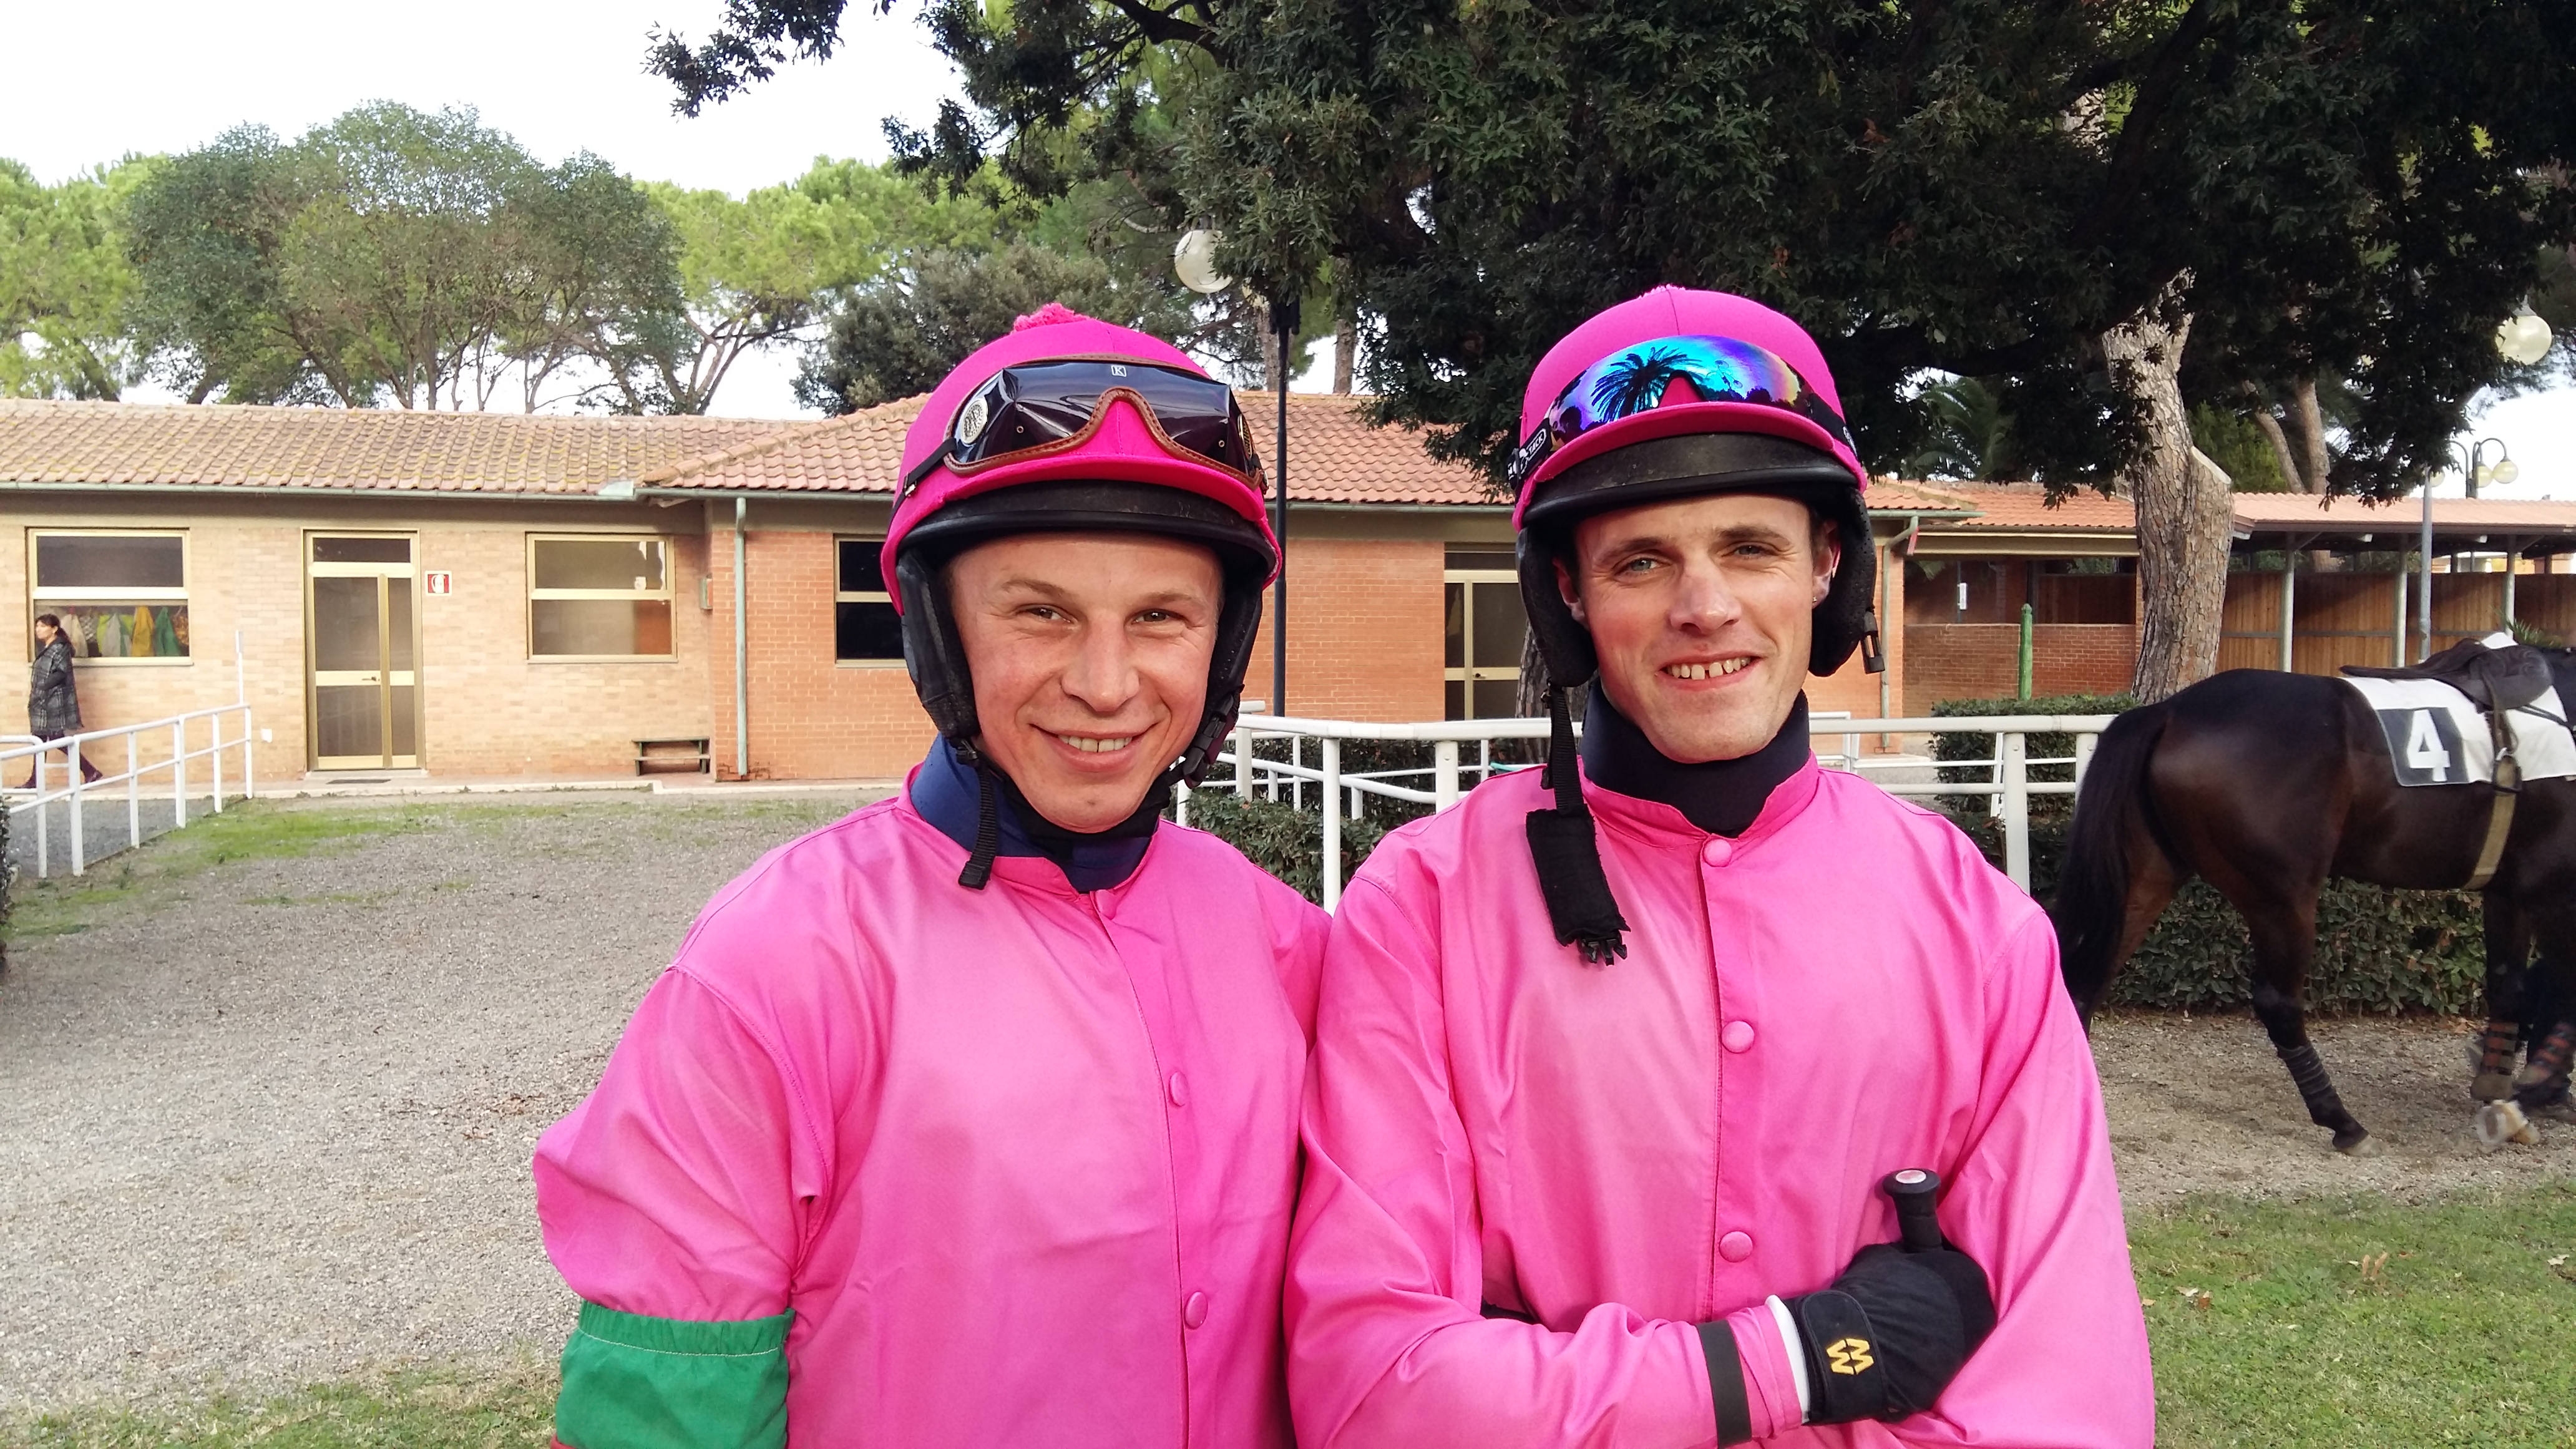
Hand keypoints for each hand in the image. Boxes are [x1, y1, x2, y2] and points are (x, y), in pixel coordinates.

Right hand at [1787, 1240, 1995, 1423]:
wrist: (1859, 1347)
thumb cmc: (1872, 1292)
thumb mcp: (1883, 1255)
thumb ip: (1906, 1255)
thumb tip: (1907, 1258)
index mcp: (1967, 1272)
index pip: (1955, 1264)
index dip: (1932, 1270)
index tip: (1914, 1275)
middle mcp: (1979, 1307)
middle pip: (1961, 1298)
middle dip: (1940, 1299)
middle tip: (1910, 1302)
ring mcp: (1972, 1343)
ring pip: (1955, 1328)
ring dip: (1937, 1327)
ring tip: (1906, 1329)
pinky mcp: (1957, 1373)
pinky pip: (1944, 1353)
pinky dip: (1930, 1351)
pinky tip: (1907, 1350)